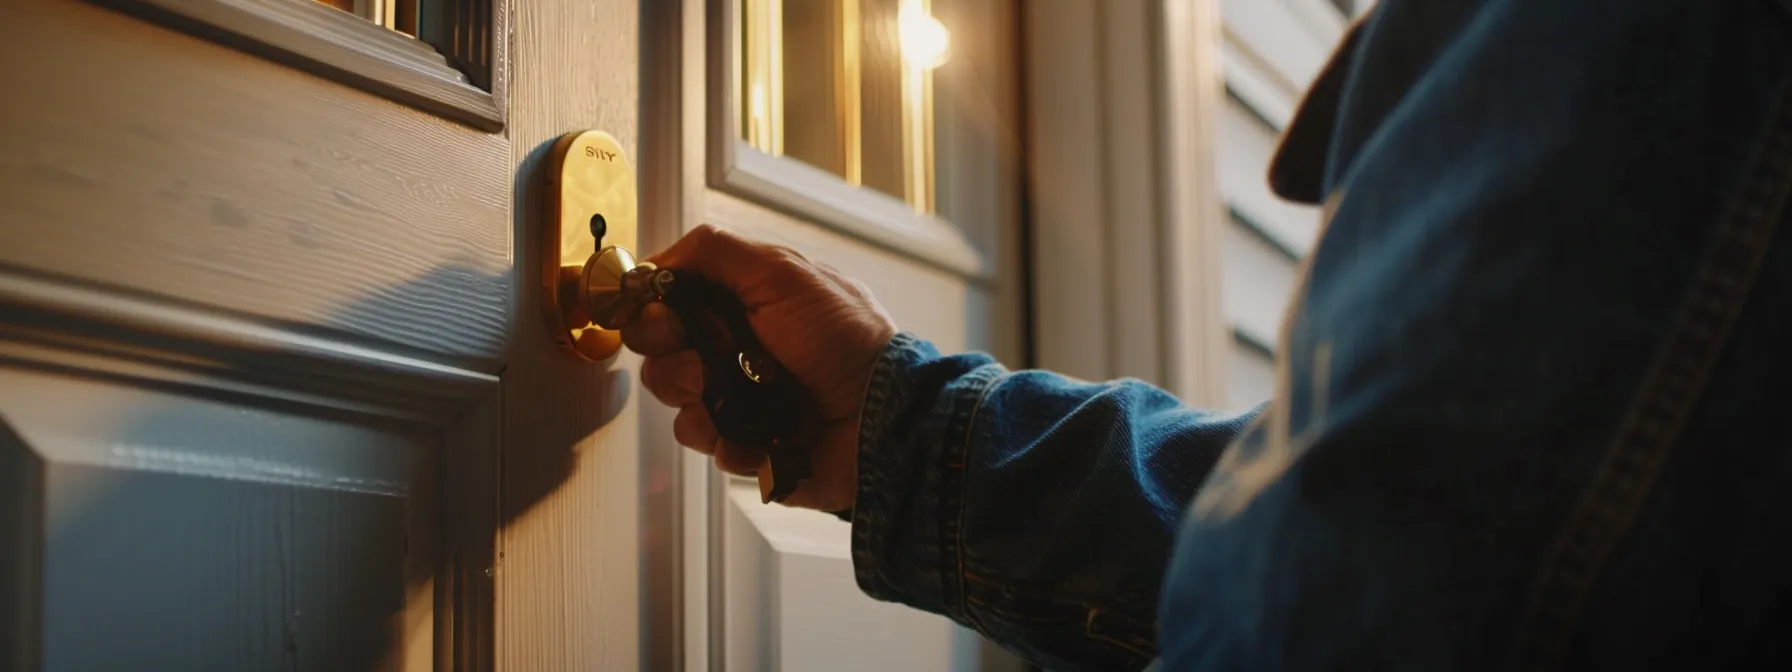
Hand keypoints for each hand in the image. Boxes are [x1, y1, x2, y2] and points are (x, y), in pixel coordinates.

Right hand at [622, 225, 898, 511]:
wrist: (881, 418)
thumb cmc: (846, 341)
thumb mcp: (784, 274)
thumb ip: (716, 253)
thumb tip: (658, 259)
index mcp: (740, 300)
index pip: (666, 298)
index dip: (653, 308)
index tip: (664, 316)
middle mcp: (731, 344)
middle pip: (659, 349)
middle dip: (679, 356)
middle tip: (717, 357)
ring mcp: (735, 393)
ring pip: (674, 399)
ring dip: (704, 400)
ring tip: (750, 398)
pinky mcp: (742, 439)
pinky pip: (703, 442)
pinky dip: (728, 440)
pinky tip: (762, 434)